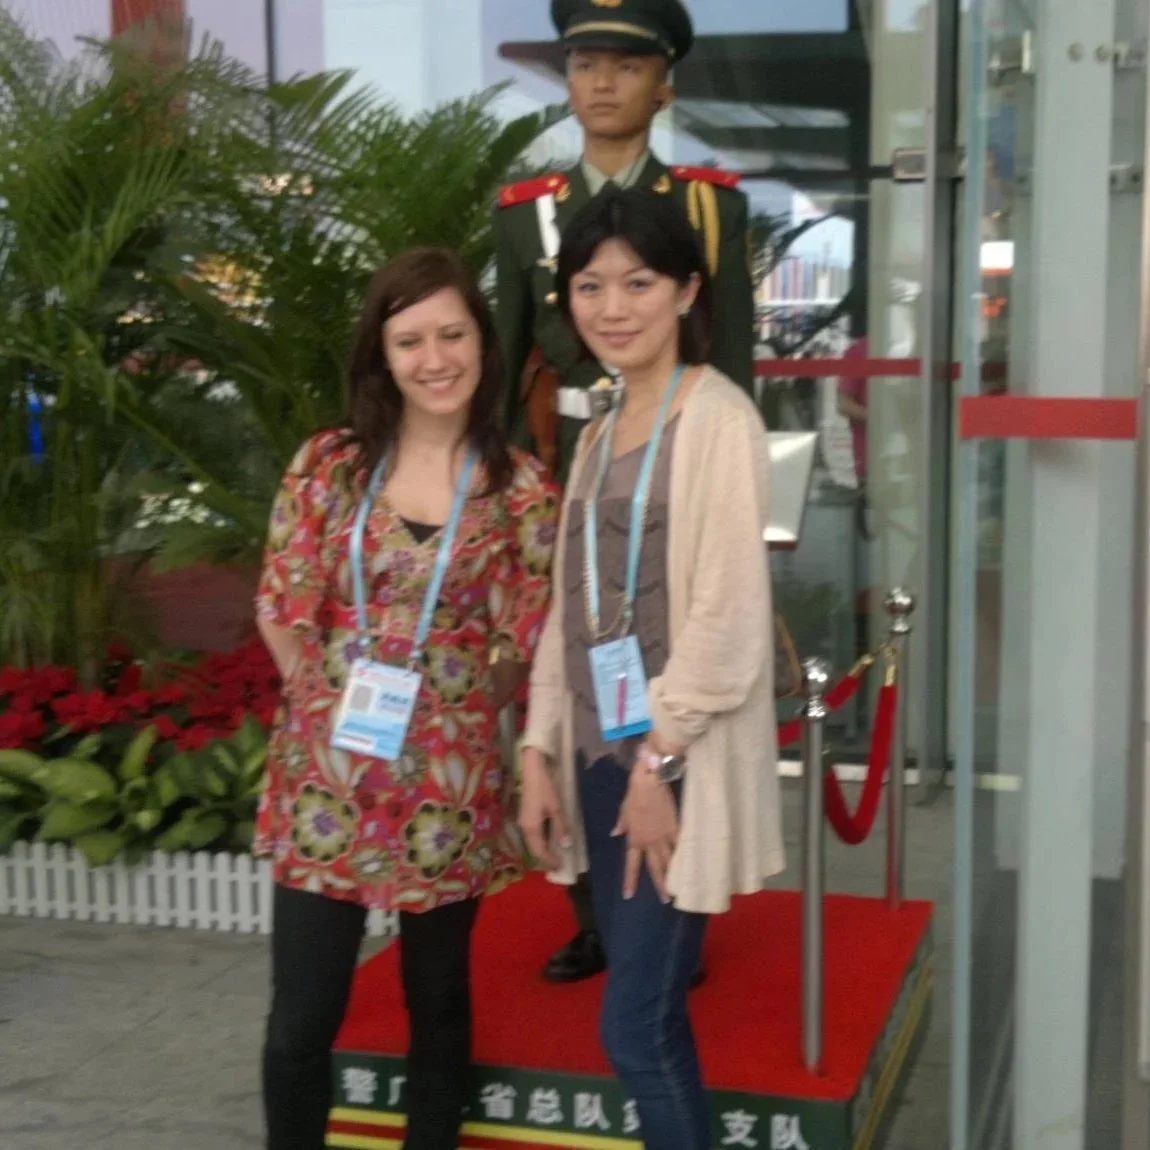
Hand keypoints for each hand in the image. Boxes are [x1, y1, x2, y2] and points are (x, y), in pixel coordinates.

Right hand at [518, 747, 569, 869]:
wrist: (532, 770)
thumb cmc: (545, 788)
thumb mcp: (556, 808)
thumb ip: (560, 827)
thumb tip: (565, 845)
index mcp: (531, 828)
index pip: (540, 851)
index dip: (550, 860)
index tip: (560, 867)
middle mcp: (524, 828)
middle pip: (534, 849)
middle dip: (545, 859)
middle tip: (557, 865)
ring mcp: (523, 822)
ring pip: (532, 843)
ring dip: (542, 851)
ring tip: (554, 856)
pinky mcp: (524, 817)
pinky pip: (531, 836)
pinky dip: (539, 843)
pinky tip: (548, 841)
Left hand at [615, 767, 678, 901]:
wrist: (652, 781)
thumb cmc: (635, 794)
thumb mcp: (624, 810)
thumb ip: (622, 824)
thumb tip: (615, 834)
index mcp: (635, 839)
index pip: (632, 864)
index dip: (630, 880)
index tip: (629, 895)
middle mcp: (651, 842)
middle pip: (656, 868)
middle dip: (660, 885)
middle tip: (666, 900)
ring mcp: (665, 837)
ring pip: (671, 861)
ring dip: (674, 875)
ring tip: (680, 888)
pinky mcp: (677, 828)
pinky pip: (682, 845)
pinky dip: (686, 855)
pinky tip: (692, 865)